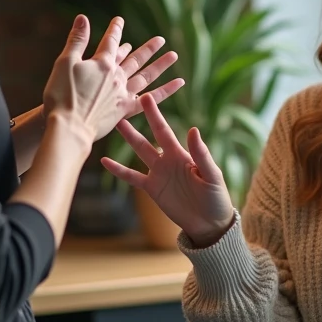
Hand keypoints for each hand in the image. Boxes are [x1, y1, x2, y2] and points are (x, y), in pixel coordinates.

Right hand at [43, 17, 185, 143]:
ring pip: (146, 76)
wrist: (68, 127)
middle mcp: (116, 77)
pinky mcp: (125, 110)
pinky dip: (165, 91)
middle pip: (135, 59)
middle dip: (147, 48)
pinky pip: (150, 99)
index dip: (115, 30)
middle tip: (161, 40)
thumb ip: (77, 40)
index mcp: (102, 64)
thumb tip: (83, 18)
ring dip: (160, 65)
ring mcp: (123, 94)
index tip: (119, 20)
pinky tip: (177, 84)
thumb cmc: (61, 95)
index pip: (111, 42)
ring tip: (174, 55)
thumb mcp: (64, 63)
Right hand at [102, 94, 234, 246]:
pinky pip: (132, 177)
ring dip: (128, 138)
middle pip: (149, 137)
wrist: (209, 223)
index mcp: (182, 154)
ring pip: (139, 152)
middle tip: (127, 103)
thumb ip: (201, 154)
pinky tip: (104, 162)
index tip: (146, 98)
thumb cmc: (216, 197)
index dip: (155, 115)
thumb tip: (193, 130)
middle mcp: (168, 160)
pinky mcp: (152, 189)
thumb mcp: (212, 175)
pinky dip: (118, 170)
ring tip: (115, 123)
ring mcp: (158, 174)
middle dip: (139, 120)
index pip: (164, 131)